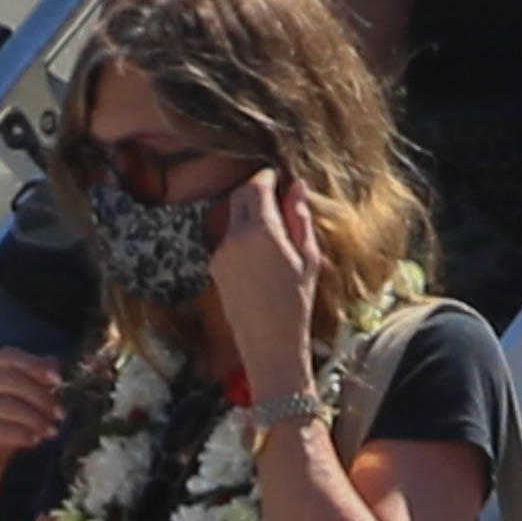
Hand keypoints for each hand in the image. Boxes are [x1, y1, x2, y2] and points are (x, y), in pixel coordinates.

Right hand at [0, 347, 63, 504]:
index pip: (7, 355)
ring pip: (5, 403)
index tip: (60, 381)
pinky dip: (21, 433)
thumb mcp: (20, 407)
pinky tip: (34, 441)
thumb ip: (34, 382)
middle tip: (60, 414)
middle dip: (40, 395)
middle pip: (8, 377)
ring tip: (51, 431)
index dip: (35, 365)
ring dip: (35, 417)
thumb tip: (54, 361)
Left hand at [209, 169, 318, 397]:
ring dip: (248, 215)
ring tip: (272, 232)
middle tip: (274, 197)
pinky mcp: (214, 267)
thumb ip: (299, 218)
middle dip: (254, 191)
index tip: (277, 177)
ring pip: (231, 218)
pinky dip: (241, 236)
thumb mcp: (307, 257)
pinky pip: (227, 239)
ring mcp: (220, 252)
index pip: (256, 186)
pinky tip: (260, 256)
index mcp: (261, 231)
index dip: (267, 177)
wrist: (269, 343)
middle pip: (238, 197)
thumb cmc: (296, 302)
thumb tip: (296, 186)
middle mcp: (234, 238)